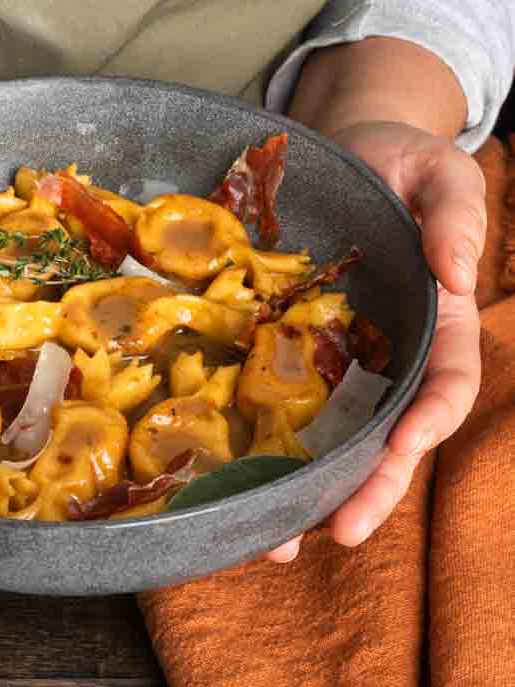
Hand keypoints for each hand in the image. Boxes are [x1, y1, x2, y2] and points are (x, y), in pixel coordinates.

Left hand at [266, 120, 483, 562]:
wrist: (346, 147)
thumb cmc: (403, 161)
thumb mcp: (443, 173)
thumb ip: (457, 216)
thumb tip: (459, 273)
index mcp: (438, 324)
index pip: (446, 386)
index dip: (429, 422)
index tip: (404, 449)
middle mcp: (388, 355)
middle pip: (388, 437)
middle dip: (369, 489)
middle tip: (338, 532)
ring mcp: (336, 358)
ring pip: (330, 438)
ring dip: (308, 491)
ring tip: (275, 539)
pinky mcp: (283, 346)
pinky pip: (274, 401)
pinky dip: (257, 444)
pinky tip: (227, 480)